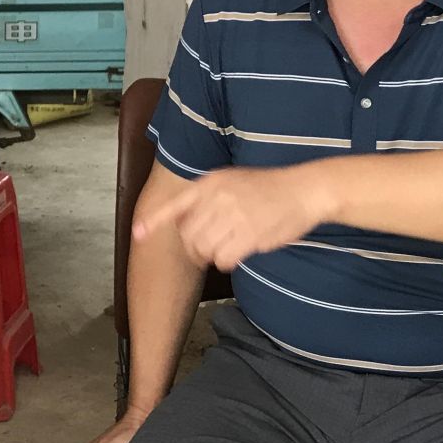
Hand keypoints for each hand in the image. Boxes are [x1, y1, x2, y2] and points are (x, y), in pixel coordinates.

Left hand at [137, 164, 333, 271]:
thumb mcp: (233, 181)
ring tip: (230, 246)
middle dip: (195, 247)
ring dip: (214, 254)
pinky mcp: (249, 234)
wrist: (304, 190)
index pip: (176, 204)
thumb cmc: (268, 188)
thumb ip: (207, 197)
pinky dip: (228, 262)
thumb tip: (182, 220)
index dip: (155, 220)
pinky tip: (238, 254)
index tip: (138, 233)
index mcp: (211, 182)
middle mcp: (218, 197)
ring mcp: (233, 215)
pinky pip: (224, 259)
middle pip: (189, 235)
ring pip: (205, 249)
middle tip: (210, 248)